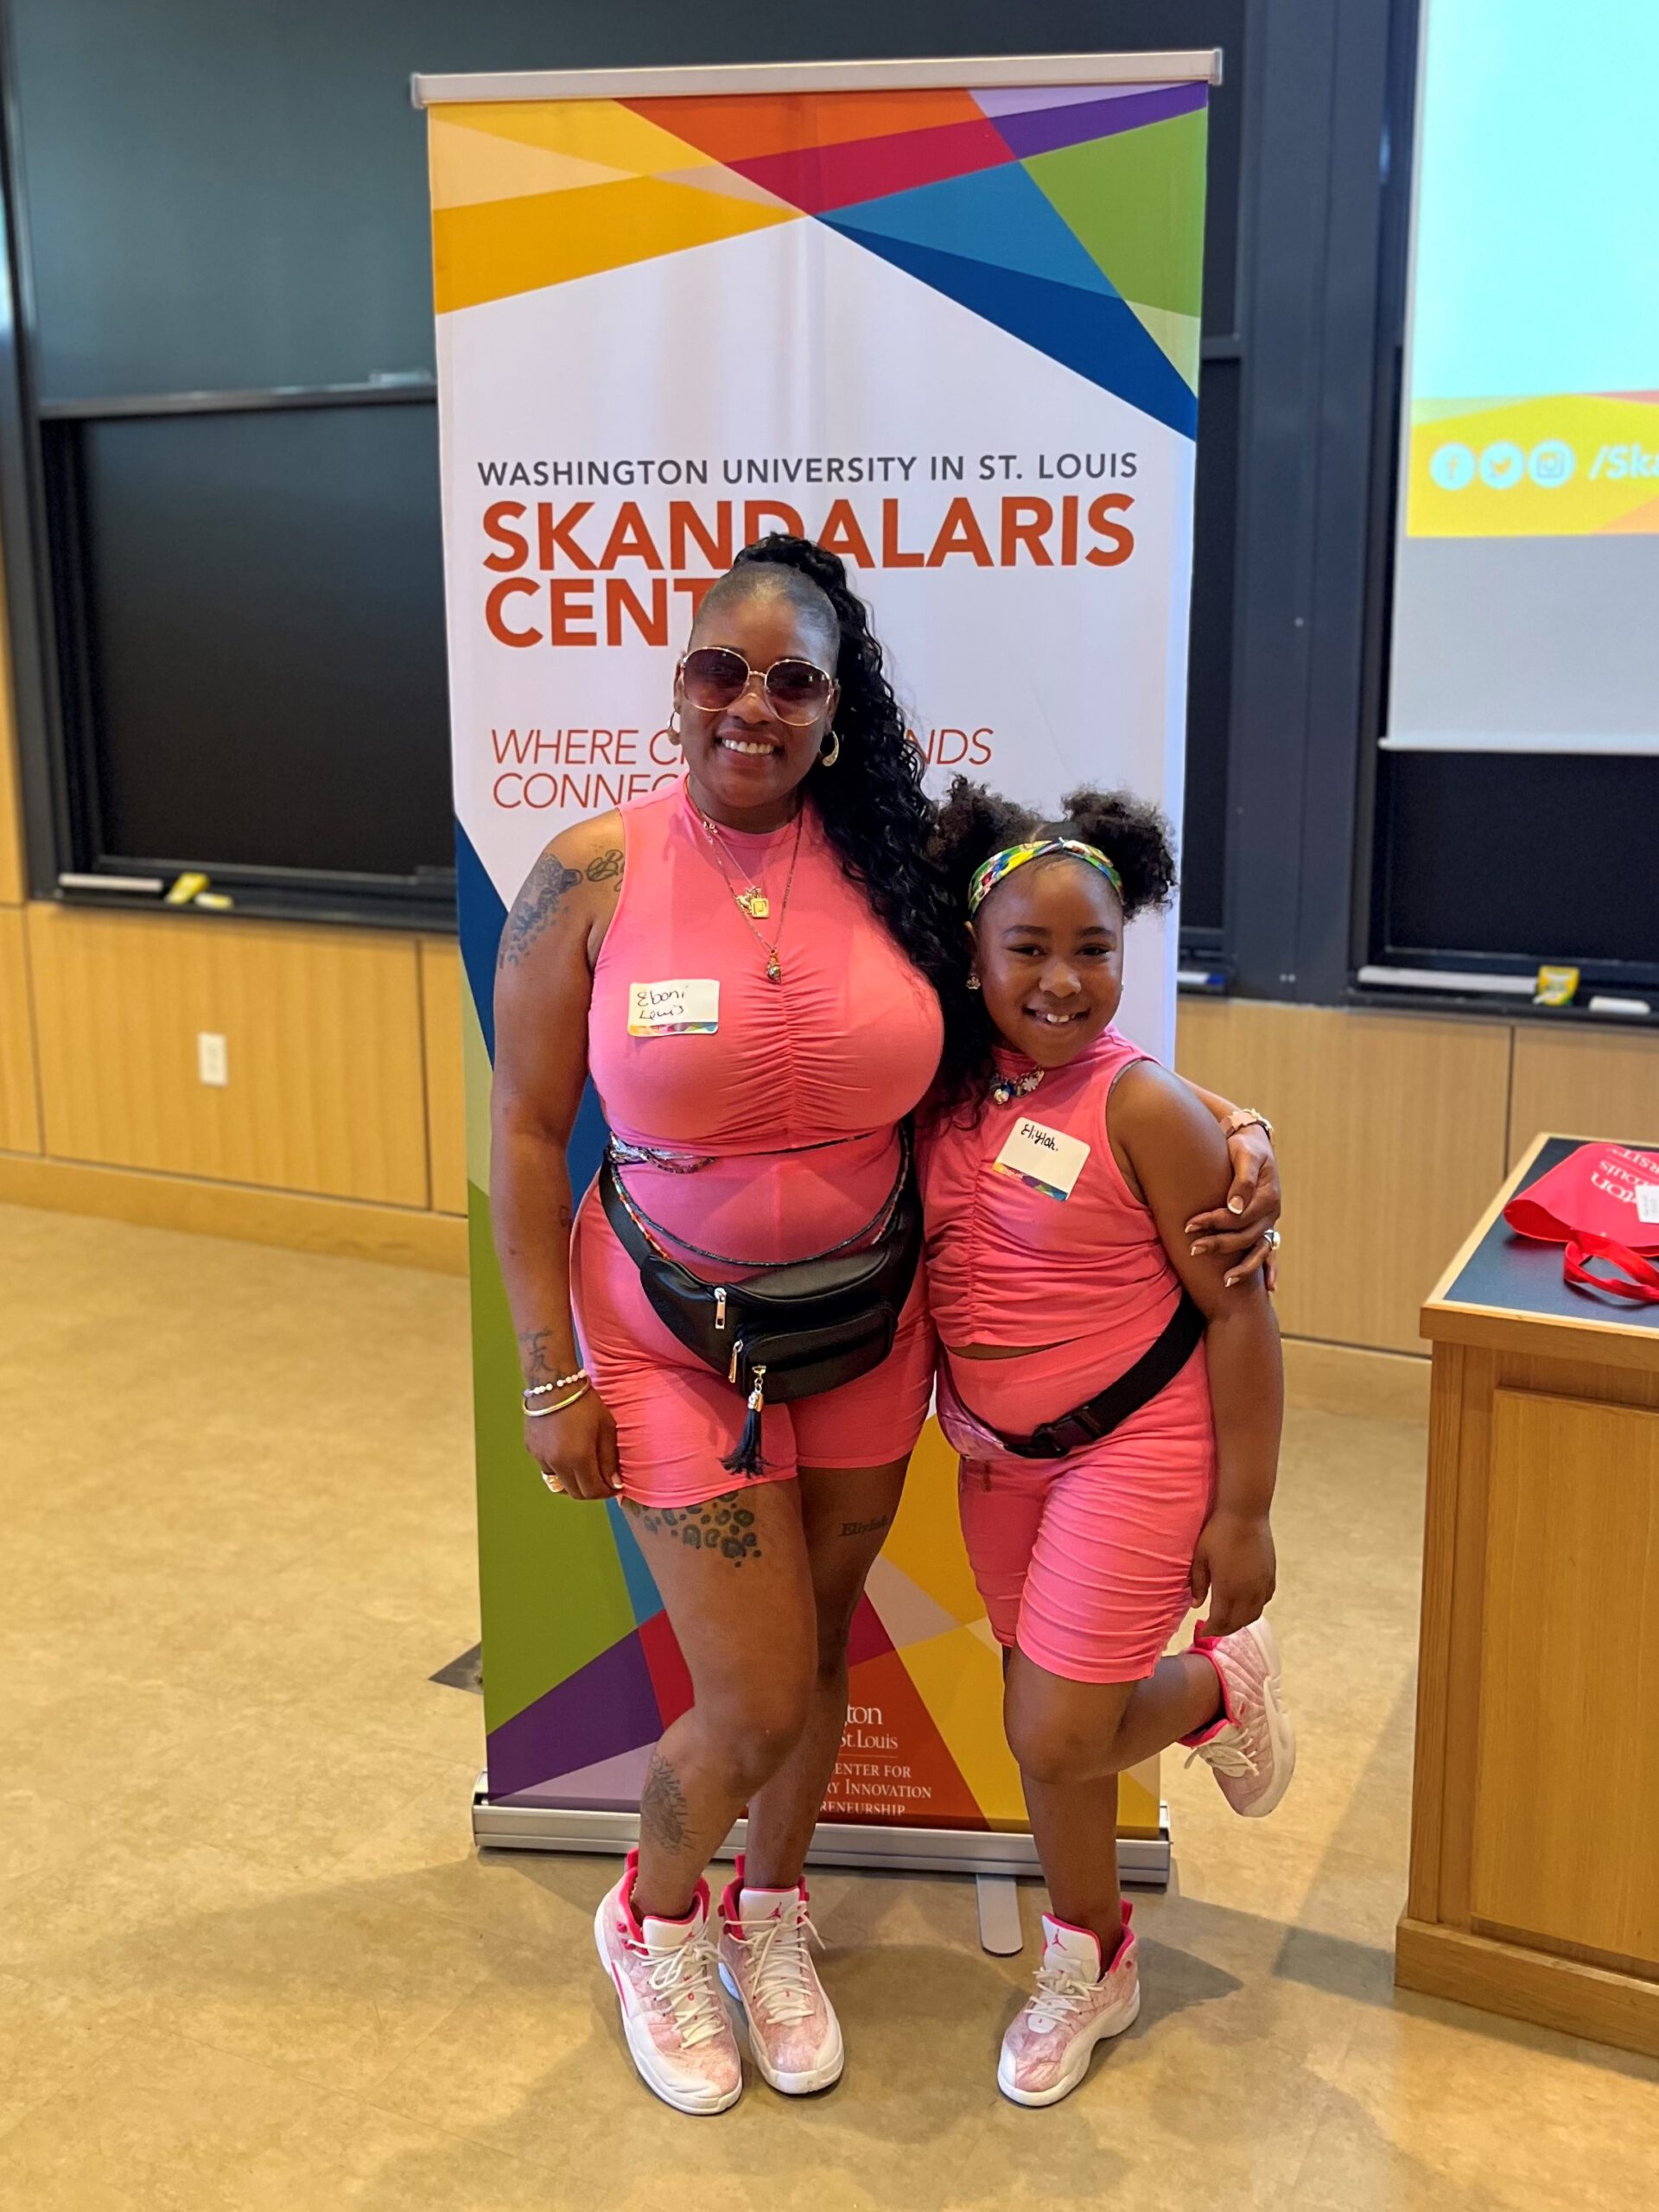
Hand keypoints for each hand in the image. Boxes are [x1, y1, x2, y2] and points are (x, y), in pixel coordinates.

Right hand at [524, 1387, 621, 1501]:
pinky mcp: (532, 1451)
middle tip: (603, 1480)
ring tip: (586, 1469)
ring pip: (560, 1485)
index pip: (593, 1492)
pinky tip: (569, 1454)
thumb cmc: (586, 1403)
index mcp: (578, 1457)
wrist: (554, 1383)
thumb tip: (614, 1483)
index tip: (614, 1486)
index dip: (606, 1492)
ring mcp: (541, 1458)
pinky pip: (549, 1469)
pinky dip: (561, 1470)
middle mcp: (557, 1463)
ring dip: (575, 1483)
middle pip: (576, 1493)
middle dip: (592, 1491)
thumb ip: (610, 1459)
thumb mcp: (606, 1428)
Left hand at [1186, 1124, 1280, 1289]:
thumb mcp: (1244, 1155)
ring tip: (1225, 1281)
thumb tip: (1235, 1207)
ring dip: (1244, 1267)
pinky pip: (1270, 1252)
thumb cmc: (1244, 1147)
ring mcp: (1270, 1222)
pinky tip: (1269, 1288)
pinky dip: (1269, 1269)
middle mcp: (1272, 1213)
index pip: (1239, 1216)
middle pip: (1245, 1236)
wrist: (1252, 1142)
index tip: (1189, 1224)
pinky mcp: (1265, 1226)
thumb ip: (1242, 1180)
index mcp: (1268, 1196)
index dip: (1215, 1222)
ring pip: (1259, 1250)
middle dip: (1219, 1244)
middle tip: (1193, 1249)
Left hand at [1190, 1510, 1275, 1639]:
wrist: (1245, 1513)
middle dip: (1225, 1629)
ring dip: (1241, 1621)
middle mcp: (1248, 1592)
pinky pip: (1265, 1600)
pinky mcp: (1270, 1576)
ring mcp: (1262, 1584)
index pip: (1221, 1621)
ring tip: (1229, 1620)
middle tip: (1214, 1629)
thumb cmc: (1218, 1532)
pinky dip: (1255, 1608)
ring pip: (1254, 1614)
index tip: (1203, 1633)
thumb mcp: (1201, 1557)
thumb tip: (1196, 1605)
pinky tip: (1247, 1604)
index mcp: (1228, 1589)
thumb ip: (1199, 1583)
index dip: (1212, 1630)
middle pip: (1238, 1622)